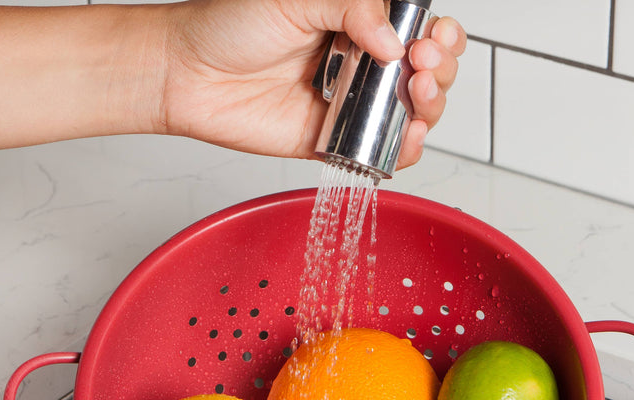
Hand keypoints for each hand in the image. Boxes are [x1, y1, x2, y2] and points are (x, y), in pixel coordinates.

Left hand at [157, 0, 466, 168]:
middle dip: (440, 68)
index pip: (418, 26)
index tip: (432, 36)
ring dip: (431, 105)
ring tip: (417, 93)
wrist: (192, 75)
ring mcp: (352, 103)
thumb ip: (353, 8)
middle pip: (428, 69)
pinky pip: (381, 151)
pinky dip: (405, 150)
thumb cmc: (232, 27)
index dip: (439, 33)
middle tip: (422, 62)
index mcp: (358, 20)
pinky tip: (408, 136)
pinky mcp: (336, 141)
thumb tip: (393, 43)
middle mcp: (361, 61)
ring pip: (413, 111)